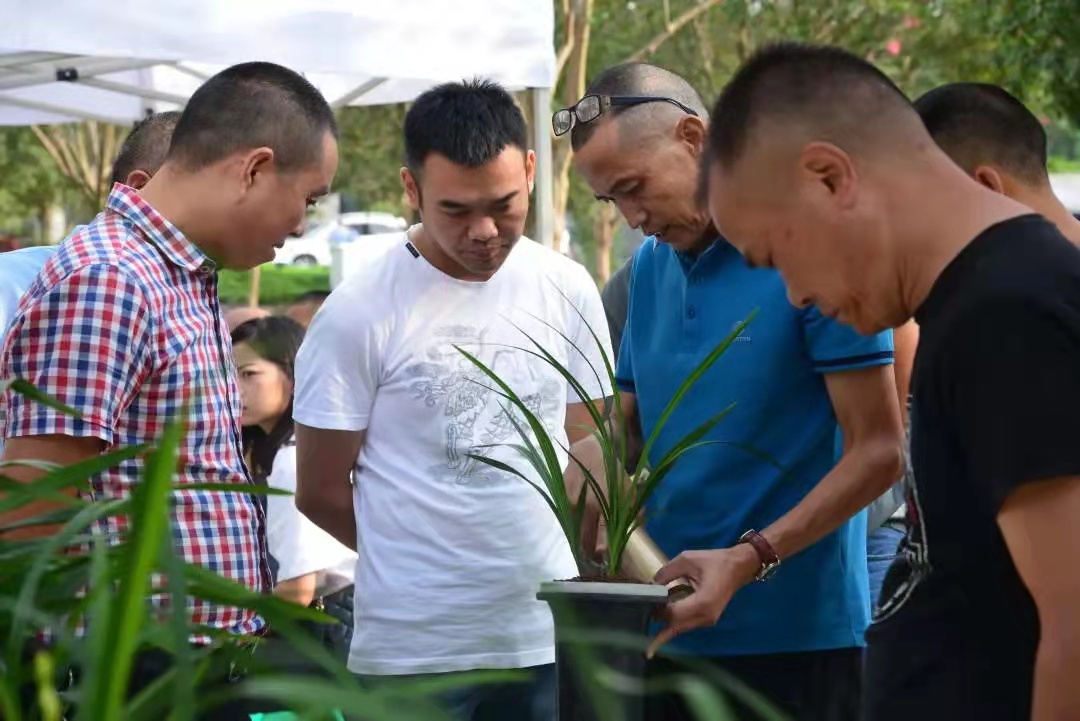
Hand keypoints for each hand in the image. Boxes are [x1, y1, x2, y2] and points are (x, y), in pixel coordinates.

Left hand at [647, 543, 760, 657]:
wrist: (739, 567)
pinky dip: (672, 619)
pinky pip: (685, 623)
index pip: (672, 614)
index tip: (643, 600)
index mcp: (703, 602)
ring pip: (678, 628)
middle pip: (673, 626)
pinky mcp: (707, 619)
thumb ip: (667, 572)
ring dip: (664, 621)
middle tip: (639, 613)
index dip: (656, 608)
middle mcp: (706, 617)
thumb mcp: (687, 560)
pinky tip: (660, 612)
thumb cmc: (715, 561)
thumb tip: (650, 584)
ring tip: (647, 612)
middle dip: (657, 620)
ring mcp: (707, 621)